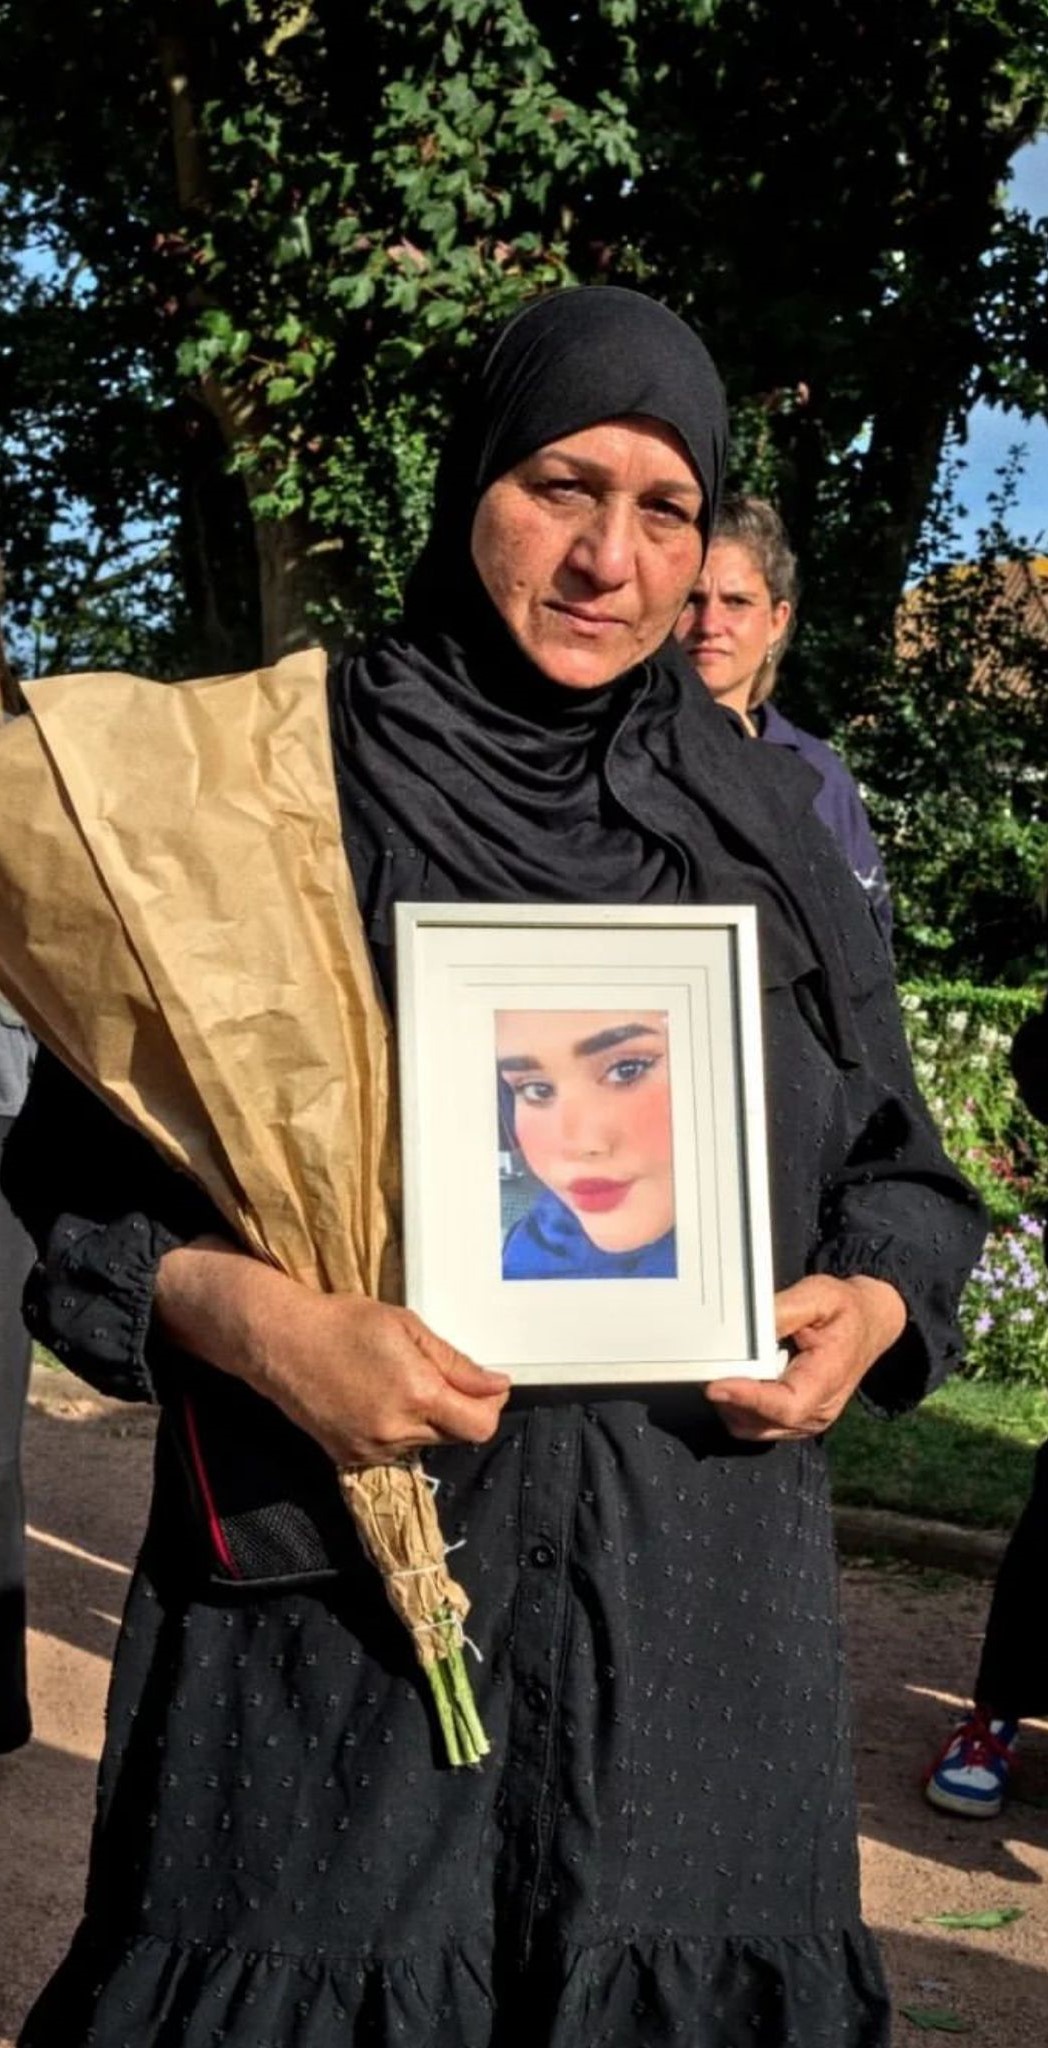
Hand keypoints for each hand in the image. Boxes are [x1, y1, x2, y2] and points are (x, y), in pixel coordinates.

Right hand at [156, 1241, 510, 1465]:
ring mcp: (372, 1450)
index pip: (481, 1426)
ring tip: (398, 1382)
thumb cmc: (345, 1323)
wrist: (281, 1342)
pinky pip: (395, 1451)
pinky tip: (376, 1399)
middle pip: (457, 1435)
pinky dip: (399, 1430)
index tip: (484, 1384)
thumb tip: (498, 1386)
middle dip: (459, 1408)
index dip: (490, 1405)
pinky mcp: (350, 1458)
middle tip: (436, 1374)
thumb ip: (456, 1363)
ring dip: (428, 1420)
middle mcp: (398, 1431)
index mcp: (418, 1395)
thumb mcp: (407, 1328)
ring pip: (426, 1443)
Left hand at [704, 1272, 906, 1442]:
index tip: (715, 1386)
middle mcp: (818, 1411)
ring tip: (726, 1369)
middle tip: (707, 1368)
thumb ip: (782, 1311)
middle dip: (730, 1399)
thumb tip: (747, 1327)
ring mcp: (806, 1421)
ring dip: (732, 1404)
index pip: (785, 1405)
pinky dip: (740, 1407)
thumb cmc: (845, 1310)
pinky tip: (739, 1378)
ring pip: (753, 1428)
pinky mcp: (795, 1421)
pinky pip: (757, 1425)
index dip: (748, 1398)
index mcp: (829, 1380)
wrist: (869, 1323)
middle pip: (762, 1421)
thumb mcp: (819, 1295)